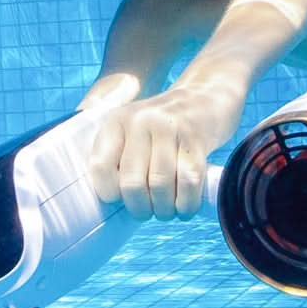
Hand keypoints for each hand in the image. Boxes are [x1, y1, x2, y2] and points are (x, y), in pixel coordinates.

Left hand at [88, 86, 239, 221]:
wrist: (206, 95)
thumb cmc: (163, 126)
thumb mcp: (132, 129)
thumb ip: (117, 157)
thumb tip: (111, 204)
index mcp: (117, 121)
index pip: (100, 167)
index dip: (111, 193)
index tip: (123, 199)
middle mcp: (140, 121)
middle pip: (132, 183)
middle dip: (141, 208)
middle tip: (149, 211)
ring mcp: (170, 128)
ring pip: (161, 185)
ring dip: (165, 209)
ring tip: (168, 210)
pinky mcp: (196, 138)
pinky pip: (189, 181)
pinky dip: (187, 203)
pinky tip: (186, 207)